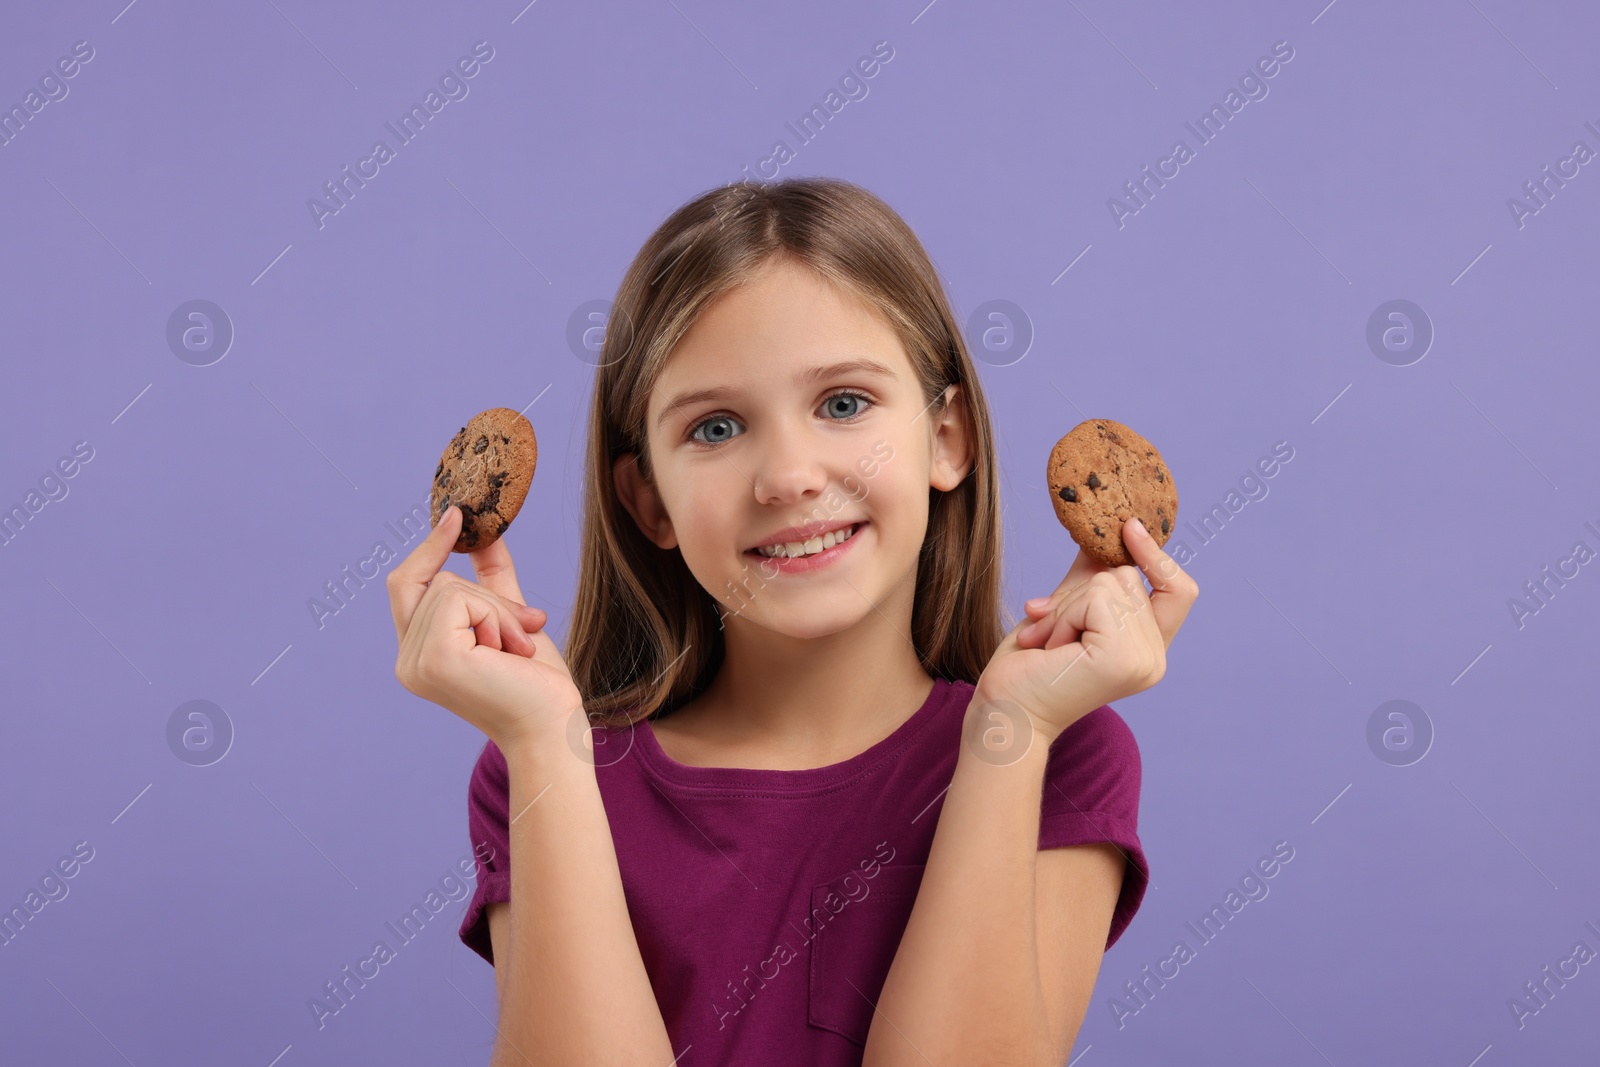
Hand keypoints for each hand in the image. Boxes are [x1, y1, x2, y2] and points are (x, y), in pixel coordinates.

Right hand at [387, 505, 582, 749]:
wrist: (555, 726)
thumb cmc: (536, 683)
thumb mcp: (511, 619)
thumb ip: (492, 581)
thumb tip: (484, 534)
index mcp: (418, 655)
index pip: (406, 585)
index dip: (429, 548)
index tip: (456, 514)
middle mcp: (407, 661)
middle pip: (435, 580)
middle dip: (489, 597)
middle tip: (526, 630)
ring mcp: (415, 661)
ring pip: (451, 587)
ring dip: (499, 612)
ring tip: (517, 651)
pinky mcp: (435, 656)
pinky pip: (460, 597)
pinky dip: (496, 617)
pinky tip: (511, 653)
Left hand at [974, 517, 1198, 742]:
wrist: (1004, 711)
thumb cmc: (1028, 667)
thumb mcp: (1065, 611)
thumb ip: (1089, 580)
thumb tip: (1102, 533)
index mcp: (1146, 650)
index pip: (1180, 591)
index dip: (1158, 557)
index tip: (1129, 527)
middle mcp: (1154, 658)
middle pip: (1127, 577)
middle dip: (1077, 595)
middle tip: (1049, 633)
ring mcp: (1143, 660)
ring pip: (1109, 582)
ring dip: (1066, 608)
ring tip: (1048, 644)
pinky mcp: (1123, 657)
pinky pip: (1096, 597)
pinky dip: (1064, 615)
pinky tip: (1050, 649)